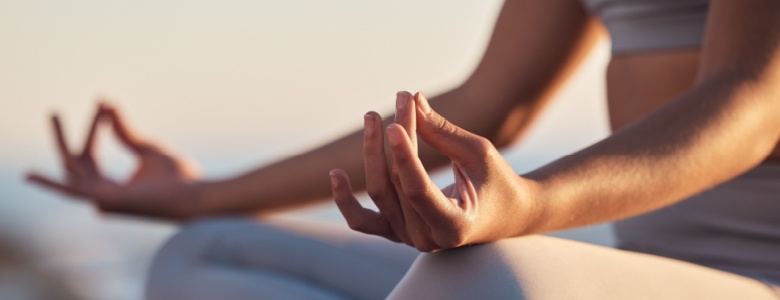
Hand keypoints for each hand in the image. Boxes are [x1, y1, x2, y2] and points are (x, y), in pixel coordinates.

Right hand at [27, 103, 203, 218]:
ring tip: (53, 114)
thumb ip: (125, 131)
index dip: (94, 128)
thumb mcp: (147, 148)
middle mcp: (102, 196)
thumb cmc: (178, 178)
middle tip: (53, 112)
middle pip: (75, 162)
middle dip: (63, 137)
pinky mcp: (105, 201)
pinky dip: (51, 183)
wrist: (194, 194)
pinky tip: (30, 175)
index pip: (92, 155)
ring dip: (62, 141)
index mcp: (112, 186)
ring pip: (72, 168)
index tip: (102, 105)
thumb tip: (109, 105)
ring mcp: (102, 200)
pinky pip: (72, 191)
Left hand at [331, 92, 539, 251]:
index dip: (403, 155)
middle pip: (397, 183)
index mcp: (454, 226)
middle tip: (401, 97)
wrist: (504, 214)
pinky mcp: (395, 232)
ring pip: (379, 192)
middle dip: (397, 136)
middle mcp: (427, 240)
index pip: (418, 190)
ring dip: (372, 151)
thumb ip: (442, 132)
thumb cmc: (496, 181)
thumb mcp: (478, 153)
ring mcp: (408, 239)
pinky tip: (336, 174)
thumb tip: (412, 100)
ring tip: (372, 115)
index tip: (394, 120)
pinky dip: (345, 200)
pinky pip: (361, 220)